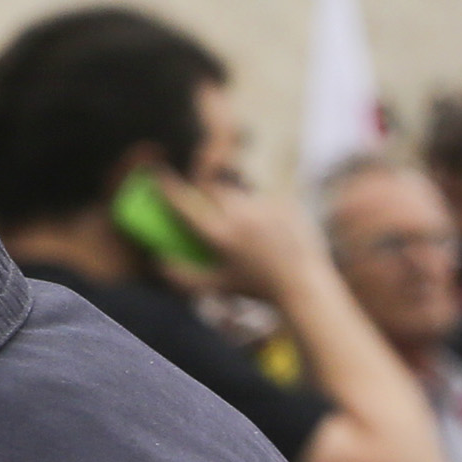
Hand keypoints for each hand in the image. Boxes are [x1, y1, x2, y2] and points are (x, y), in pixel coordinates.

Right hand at [155, 170, 324, 307]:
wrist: (304, 285)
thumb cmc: (258, 288)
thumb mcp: (218, 286)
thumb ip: (184, 276)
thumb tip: (159, 261)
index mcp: (219, 235)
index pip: (184, 203)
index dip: (167, 186)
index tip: (157, 174)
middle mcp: (239, 215)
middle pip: (211, 188)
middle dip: (205, 192)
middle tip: (210, 208)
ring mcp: (263, 205)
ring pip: (237, 192)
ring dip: (233, 202)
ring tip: (245, 228)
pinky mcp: (284, 201)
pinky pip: (261, 197)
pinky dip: (258, 209)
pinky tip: (267, 230)